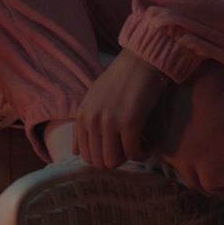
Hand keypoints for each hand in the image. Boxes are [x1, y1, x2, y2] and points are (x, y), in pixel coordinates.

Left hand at [72, 52, 168, 168]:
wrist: (139, 62)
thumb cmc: (118, 80)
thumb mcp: (92, 101)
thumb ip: (82, 126)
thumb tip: (75, 152)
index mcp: (81, 116)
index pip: (85, 155)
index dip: (102, 157)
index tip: (116, 150)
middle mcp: (92, 120)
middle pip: (98, 162)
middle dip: (115, 160)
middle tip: (128, 150)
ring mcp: (109, 122)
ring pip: (113, 162)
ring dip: (127, 159)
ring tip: (136, 148)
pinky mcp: (129, 123)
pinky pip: (133, 153)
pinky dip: (142, 155)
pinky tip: (147, 147)